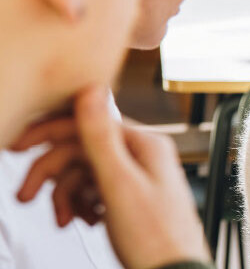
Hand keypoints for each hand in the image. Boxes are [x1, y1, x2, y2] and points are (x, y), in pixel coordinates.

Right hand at [9, 85, 208, 267]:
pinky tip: (87, 220)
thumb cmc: (154, 238)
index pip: (86, 124)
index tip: (17, 147)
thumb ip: (101, 137)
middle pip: (82, 151)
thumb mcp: (119, 184)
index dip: (48, 134)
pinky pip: (96, 191)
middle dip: (52, 176)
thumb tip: (92, 89)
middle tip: (26, 196)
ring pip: (85, 174)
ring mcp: (140, 178)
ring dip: (67, 196)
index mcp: (144, 145)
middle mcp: (144, 156)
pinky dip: (84, 205)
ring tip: (64, 219)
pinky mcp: (134, 199)